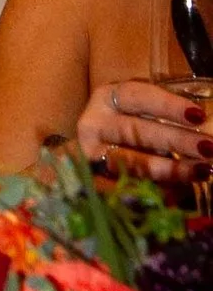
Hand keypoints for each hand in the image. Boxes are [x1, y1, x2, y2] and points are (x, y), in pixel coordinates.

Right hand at [76, 74, 212, 182]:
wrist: (98, 156)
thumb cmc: (130, 131)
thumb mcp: (144, 116)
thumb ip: (169, 119)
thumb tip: (207, 128)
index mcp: (107, 98)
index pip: (137, 96)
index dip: (168, 105)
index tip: (198, 115)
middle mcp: (94, 123)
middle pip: (136, 130)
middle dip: (176, 140)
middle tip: (209, 148)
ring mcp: (90, 155)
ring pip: (130, 162)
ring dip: (169, 168)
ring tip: (201, 171)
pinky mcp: (92, 182)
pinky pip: (123, 188)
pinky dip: (151, 191)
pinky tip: (176, 194)